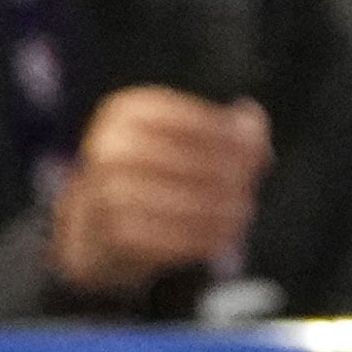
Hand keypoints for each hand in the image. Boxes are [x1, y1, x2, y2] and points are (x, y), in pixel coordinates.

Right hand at [48, 87, 271, 294]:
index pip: (193, 120)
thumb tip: (253, 122)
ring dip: (225, 209)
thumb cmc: (145, 175)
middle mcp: (111, 148)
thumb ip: (220, 128)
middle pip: (193, 160)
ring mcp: (109, 192)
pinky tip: (224, 236)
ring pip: (190, 201)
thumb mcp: (174, 140)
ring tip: (243, 212)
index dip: (232, 137)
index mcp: (126, 113)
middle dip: (233, 174)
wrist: (93, 229)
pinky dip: (207, 237)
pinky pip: (177, 238)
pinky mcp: (116, 233)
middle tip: (250, 186)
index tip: (258, 152)